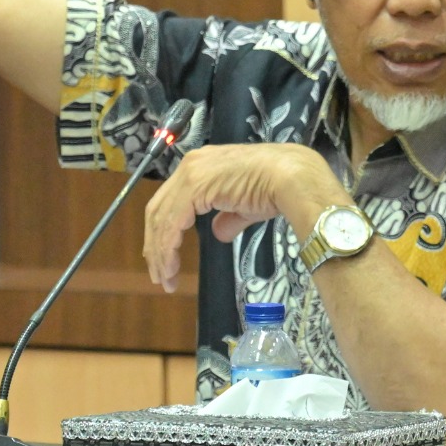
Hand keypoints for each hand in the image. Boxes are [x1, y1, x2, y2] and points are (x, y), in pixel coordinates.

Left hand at [141, 143, 347, 292]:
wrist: (291, 177)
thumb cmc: (275, 188)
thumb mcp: (245, 206)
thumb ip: (228, 218)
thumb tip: (220, 233)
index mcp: (200, 166)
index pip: (169, 202)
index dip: (162, 232)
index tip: (164, 260)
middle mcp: (190, 166)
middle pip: (157, 210)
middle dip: (155, 245)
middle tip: (159, 274)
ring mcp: (190, 174)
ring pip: (160, 219)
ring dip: (160, 253)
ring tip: (165, 279)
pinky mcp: (193, 187)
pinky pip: (171, 223)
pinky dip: (167, 248)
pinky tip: (171, 267)